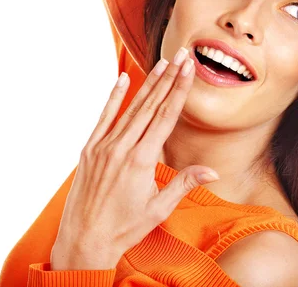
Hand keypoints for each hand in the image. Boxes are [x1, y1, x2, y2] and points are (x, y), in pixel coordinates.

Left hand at [50, 46, 218, 270]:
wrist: (84, 241)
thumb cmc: (125, 228)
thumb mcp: (159, 208)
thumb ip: (185, 183)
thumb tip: (213, 172)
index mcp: (142, 160)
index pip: (166, 116)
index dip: (179, 90)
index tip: (188, 69)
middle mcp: (122, 148)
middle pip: (151, 105)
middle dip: (169, 79)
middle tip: (182, 56)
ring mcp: (103, 147)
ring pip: (131, 108)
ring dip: (148, 84)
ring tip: (162, 63)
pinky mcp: (90, 150)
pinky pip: (104, 118)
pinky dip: (114, 98)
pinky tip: (123, 79)